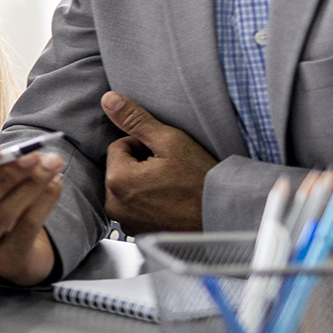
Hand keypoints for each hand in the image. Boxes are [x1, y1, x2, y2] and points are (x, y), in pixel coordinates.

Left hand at [101, 92, 215, 233]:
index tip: (164, 155)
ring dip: (144, 183)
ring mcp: (126, 221)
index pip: (119, 147)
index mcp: (117, 180)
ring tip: (171, 186)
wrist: (224, 213)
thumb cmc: (200, 179)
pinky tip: (170, 201)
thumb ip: (135, 119)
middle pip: (120, 168)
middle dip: (141, 165)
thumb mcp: (168, 140)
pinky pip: (135, 207)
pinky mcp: (137, 232)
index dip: (143, 145)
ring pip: (127, 188)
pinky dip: (148, 202)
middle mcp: (115, 205)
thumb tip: (109, 100)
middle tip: (169, 170)